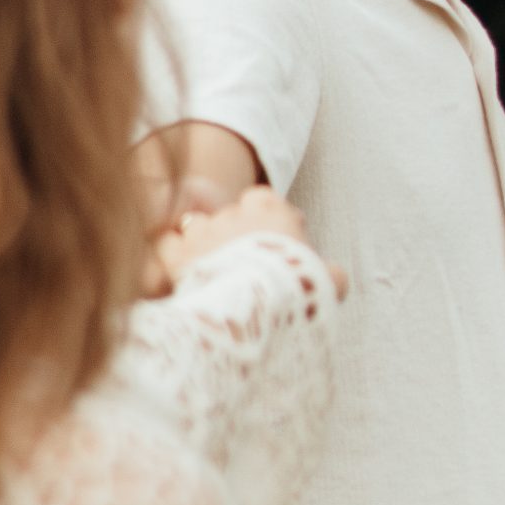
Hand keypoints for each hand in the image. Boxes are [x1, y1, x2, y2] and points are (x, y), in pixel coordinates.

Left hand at [154, 185, 347, 298]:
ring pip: (199, 225)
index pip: (263, 198)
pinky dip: (174, 255)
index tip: (273, 241)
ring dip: (204, 242)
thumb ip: (331, 273)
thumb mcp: (327, 282)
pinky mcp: (179, 253)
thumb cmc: (297, 290)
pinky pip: (169, 244)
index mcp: (272, 211)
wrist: (257, 307)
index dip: (266, 217)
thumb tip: (335, 276)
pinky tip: (181, 271)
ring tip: (212, 269)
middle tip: (243, 264)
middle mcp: (235, 212)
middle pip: (231, 214)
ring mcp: (204, 230)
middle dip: (234, 235)